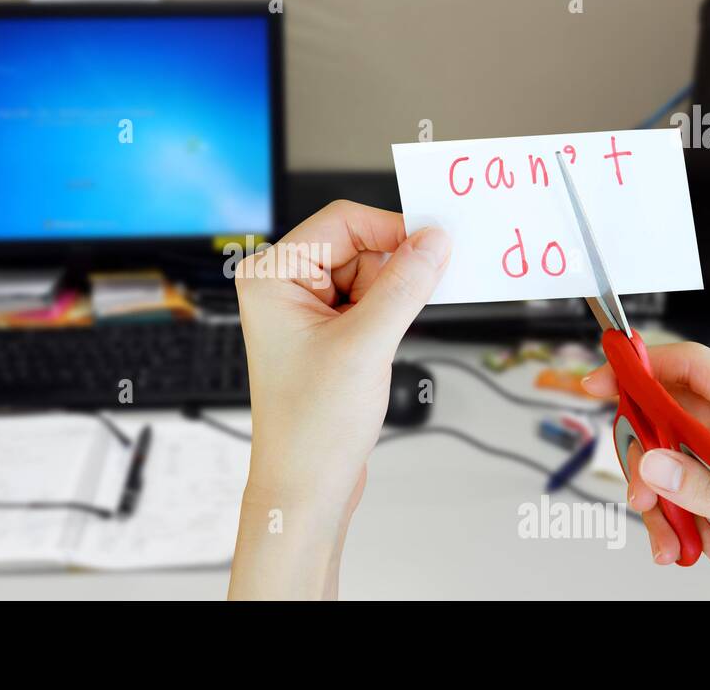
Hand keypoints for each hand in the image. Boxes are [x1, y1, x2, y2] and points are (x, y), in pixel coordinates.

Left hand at [228, 201, 450, 599]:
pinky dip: (389, 315)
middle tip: (412, 306)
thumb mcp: (366, 344)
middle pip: (360, 245)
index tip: (436, 246)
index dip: (392, 229)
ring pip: (371, 274)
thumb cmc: (310, 427)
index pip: (343, 221)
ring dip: (391, 300)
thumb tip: (434, 241)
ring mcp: (304, 310)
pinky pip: (369, 301)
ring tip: (380, 345)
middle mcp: (283, 286)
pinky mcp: (327, 333)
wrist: (306, 487)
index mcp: (273, 275)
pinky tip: (385, 348)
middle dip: (393, 272)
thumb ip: (405, 284)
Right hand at [583, 342, 709, 599]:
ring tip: (672, 537)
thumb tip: (651, 465)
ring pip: (676, 458)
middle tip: (638, 492)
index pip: (696, 367)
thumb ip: (706, 488)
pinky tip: (700, 545)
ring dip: (666, 501)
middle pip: (675, 417)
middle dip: (648, 458)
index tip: (604, 379)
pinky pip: (690, 488)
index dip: (645, 367)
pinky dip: (683, 518)